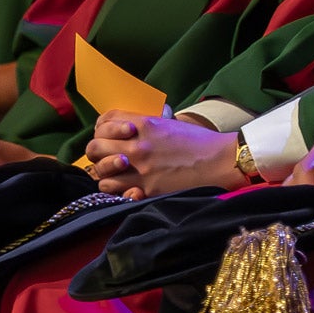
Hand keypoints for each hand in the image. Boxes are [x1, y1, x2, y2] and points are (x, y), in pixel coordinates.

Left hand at [85, 112, 238, 198]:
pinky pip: (115, 191)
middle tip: (108, 154)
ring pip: (100, 173)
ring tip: (117, 173)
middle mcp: (137, 145)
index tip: (110, 134)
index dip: (103, 127)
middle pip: (94, 147)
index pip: (105, 120)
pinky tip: (126, 187)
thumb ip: (148, 123)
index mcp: (144, 124)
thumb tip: (131, 127)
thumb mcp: (170, 123)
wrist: (219, 161)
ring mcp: (140, 169)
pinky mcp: (146, 189)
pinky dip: (117, 190)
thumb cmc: (199, 141)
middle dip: (98, 150)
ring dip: (106, 173)